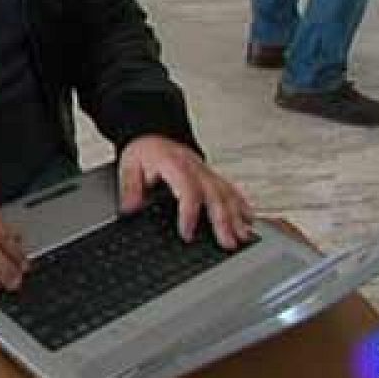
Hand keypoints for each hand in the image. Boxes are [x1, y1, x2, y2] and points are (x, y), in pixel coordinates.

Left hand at [118, 136, 255, 249]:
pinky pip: (231, 190)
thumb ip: (130, 188)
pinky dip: (241, 205)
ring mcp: (206, 172)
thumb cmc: (145, 151)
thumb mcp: (129, 165)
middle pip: (214, 195)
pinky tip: (249, 219)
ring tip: (243, 236)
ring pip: (227, 194)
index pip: (188, 191)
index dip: (189, 214)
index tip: (187, 234)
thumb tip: (130, 208)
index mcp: (174, 165)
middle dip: (223, 221)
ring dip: (237, 216)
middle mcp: (195, 168)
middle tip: (228, 243)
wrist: (154, 134)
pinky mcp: (211, 176)